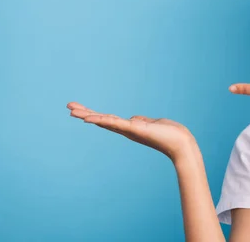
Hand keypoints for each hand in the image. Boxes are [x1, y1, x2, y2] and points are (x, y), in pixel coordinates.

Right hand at [67, 102, 198, 162]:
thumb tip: (133, 118)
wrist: (181, 144)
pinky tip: (89, 118)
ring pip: (104, 121)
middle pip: (101, 119)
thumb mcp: (152, 124)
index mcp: (129, 127)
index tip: (79, 109)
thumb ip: (141, 121)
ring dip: (88, 115)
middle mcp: (126, 130)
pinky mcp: (134, 129)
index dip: (94, 114)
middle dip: (85, 113)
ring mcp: (129, 130)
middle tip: (68, 107)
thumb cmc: (170, 134)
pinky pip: (115, 123)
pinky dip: (101, 120)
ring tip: (72, 111)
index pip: (108, 119)